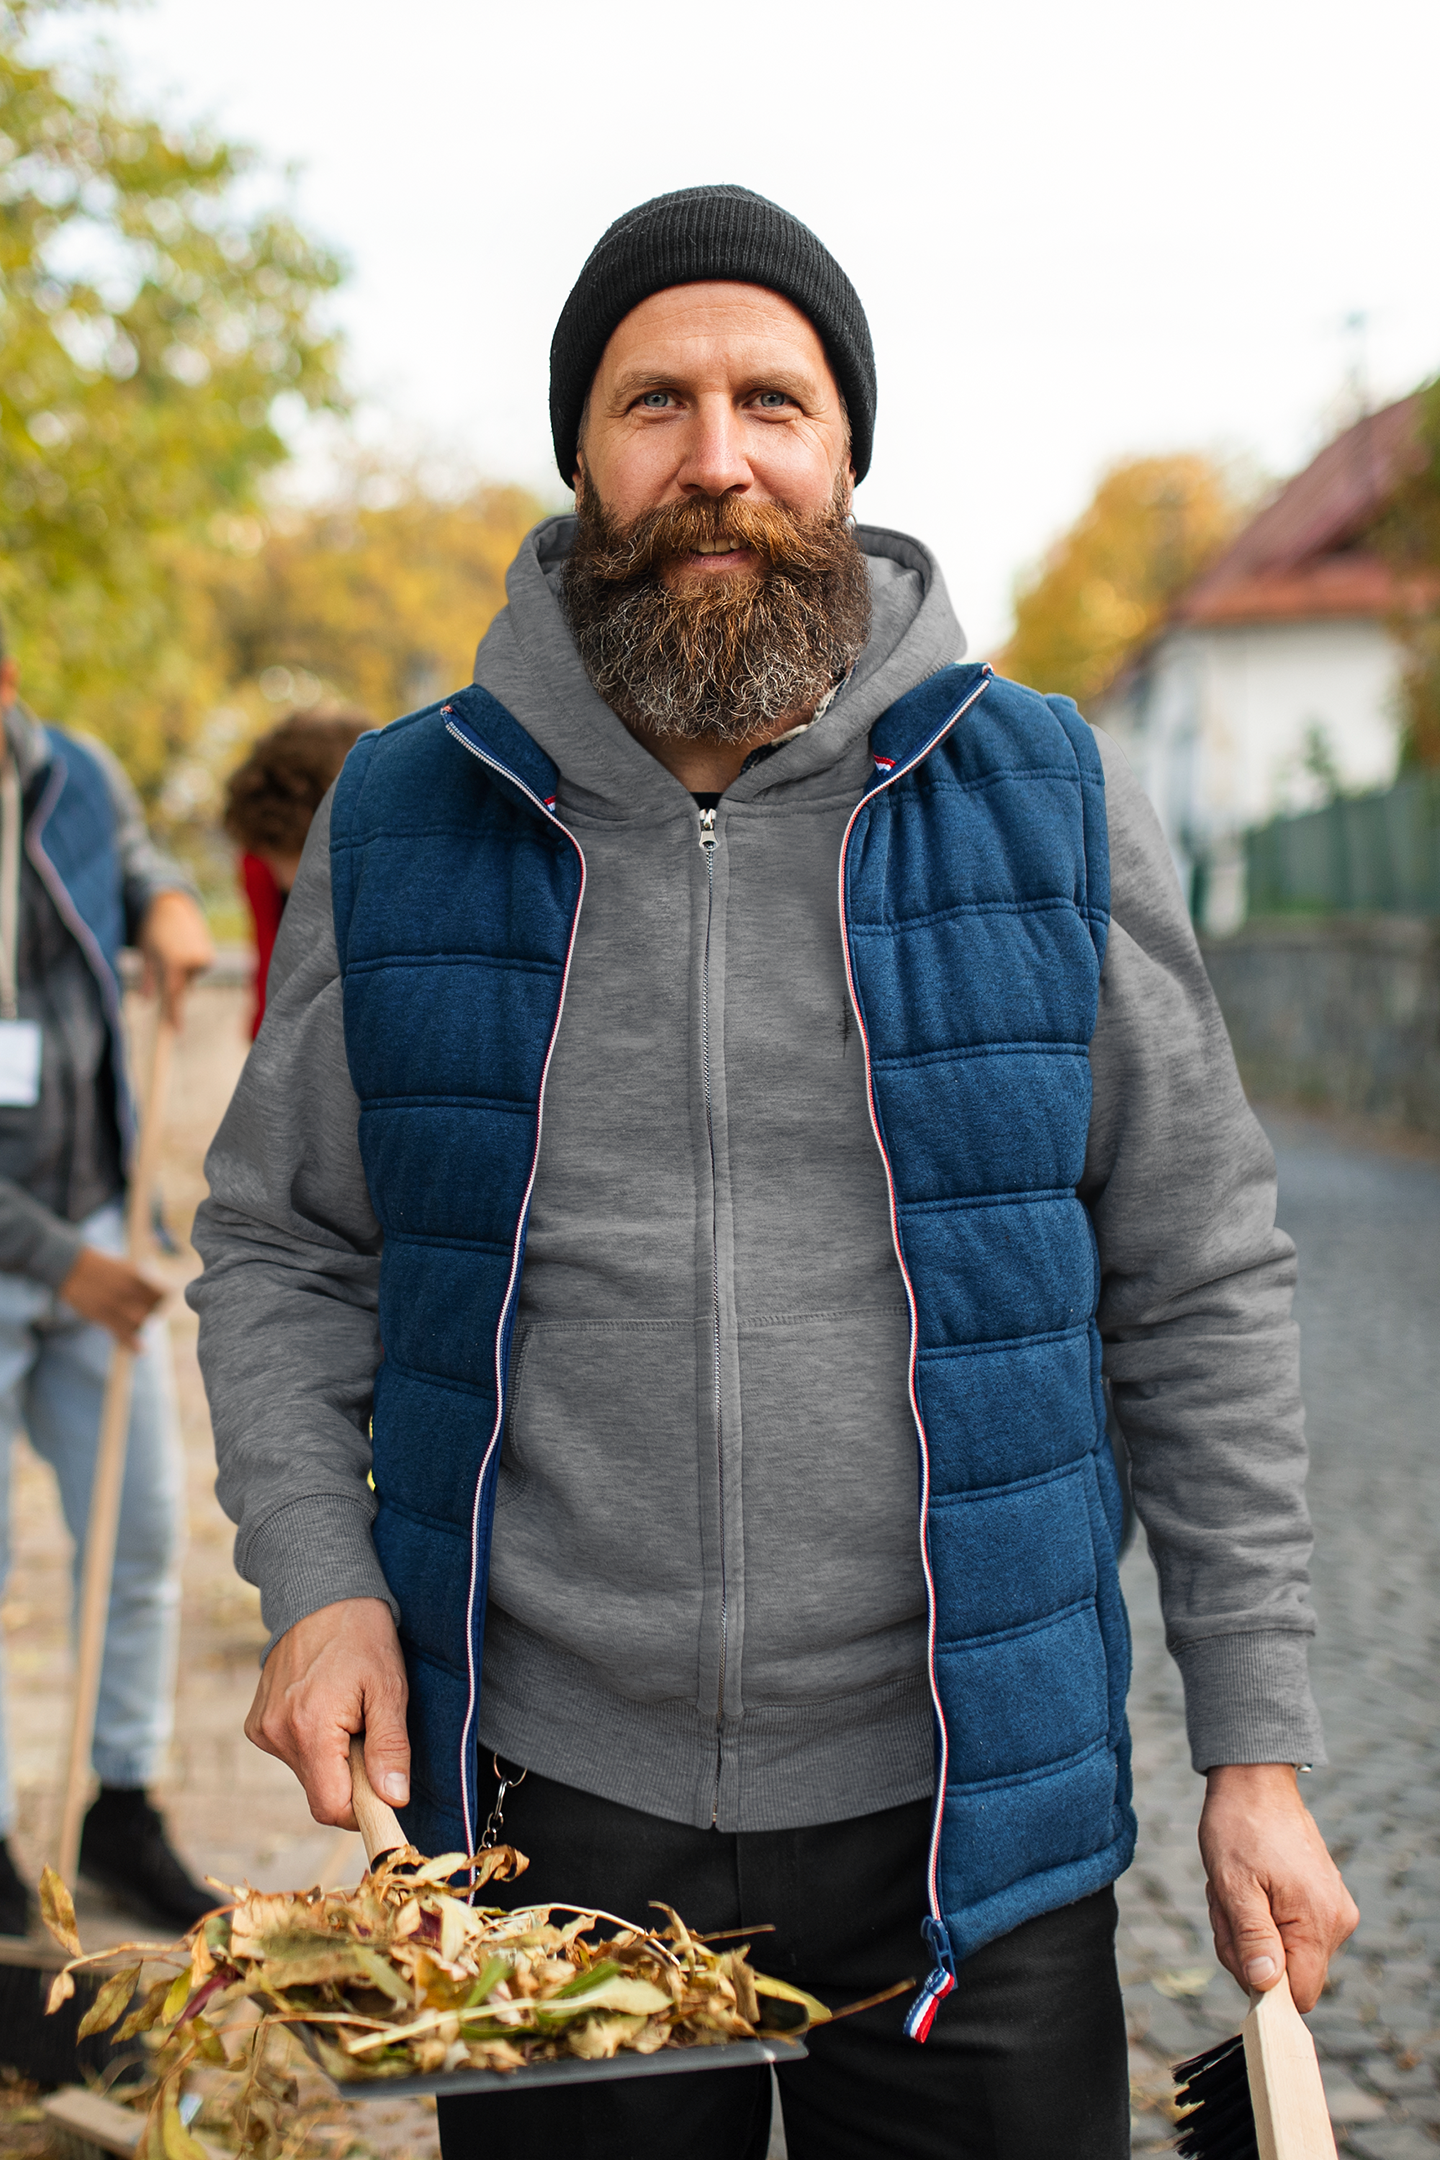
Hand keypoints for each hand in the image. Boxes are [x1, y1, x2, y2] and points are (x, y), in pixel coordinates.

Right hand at [59, 1245, 164, 1349]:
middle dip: (152, 1314)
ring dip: (139, 1326)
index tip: (158, 1301)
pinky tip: (141, 1351)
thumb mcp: (125, 1268)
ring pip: (138, 1323)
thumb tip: (161, 1295)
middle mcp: (127, 1290)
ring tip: (133, 1324)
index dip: (163, 1300)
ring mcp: (114, 1303)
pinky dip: (132, 1344)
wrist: (71, 1266)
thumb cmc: (101, 1268)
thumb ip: (143, 1282)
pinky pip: (120, 1332)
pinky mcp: (100, 1314)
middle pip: (153, 1310)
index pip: (163, 1294)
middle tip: (143, 1312)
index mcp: (136, 1276)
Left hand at [138, 890, 213, 1025]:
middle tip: (163, 963)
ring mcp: (203, 959)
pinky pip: (196, 971)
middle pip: (182, 988)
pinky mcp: (209, 956)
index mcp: (172, 961)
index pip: (174, 994)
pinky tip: (183, 949)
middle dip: (173, 985)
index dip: (174, 1014)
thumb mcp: (145, 953)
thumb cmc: (153, 930)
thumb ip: (147, 978)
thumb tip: (147, 1001)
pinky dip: (189, 966)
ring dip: (181, 973)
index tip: (176, 1031)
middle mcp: (191, 961)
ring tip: (172, 951)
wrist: (173, 907)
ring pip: (189, 979)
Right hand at [245, 1597, 409, 1828]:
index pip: (330, 1807)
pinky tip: (326, 1707)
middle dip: (351, 1776)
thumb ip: (391, 1747)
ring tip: (348, 1713)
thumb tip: (393, 1798)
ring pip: (308, 1774)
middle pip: (321, 1792)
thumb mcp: (389, 1688)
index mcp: (309, 1729)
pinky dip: (315, 1743)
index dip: (362, 1807)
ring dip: (334, 1758)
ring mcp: (262, 1729)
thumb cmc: (362, 1637)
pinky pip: (293, 1753)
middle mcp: (276, 1734)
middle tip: (369, 1730)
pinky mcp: (258, 1724)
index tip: (384, 1786)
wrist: (321, 1594)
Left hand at [1199, 1763, 1357, 2010]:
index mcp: (1317, 1922)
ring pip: (1285, 1951)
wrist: (1256, 1781)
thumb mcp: (1233, 1884)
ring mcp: (1333, 1910)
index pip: (1299, 1994)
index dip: (1262, 1983)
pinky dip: (1263, 1915)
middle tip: (1226, 1903)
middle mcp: (1336, 1922)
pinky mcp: (1325, 1900)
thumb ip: (1252, 1938)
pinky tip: (1250, 1884)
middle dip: (1247, 1947)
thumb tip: (1265, 1986)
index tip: (1235, 1943)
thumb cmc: (1240, 1827)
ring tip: (1236, 1888)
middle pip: (1288, 1973)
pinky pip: (1291, 1930)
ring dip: (1250, 1928)